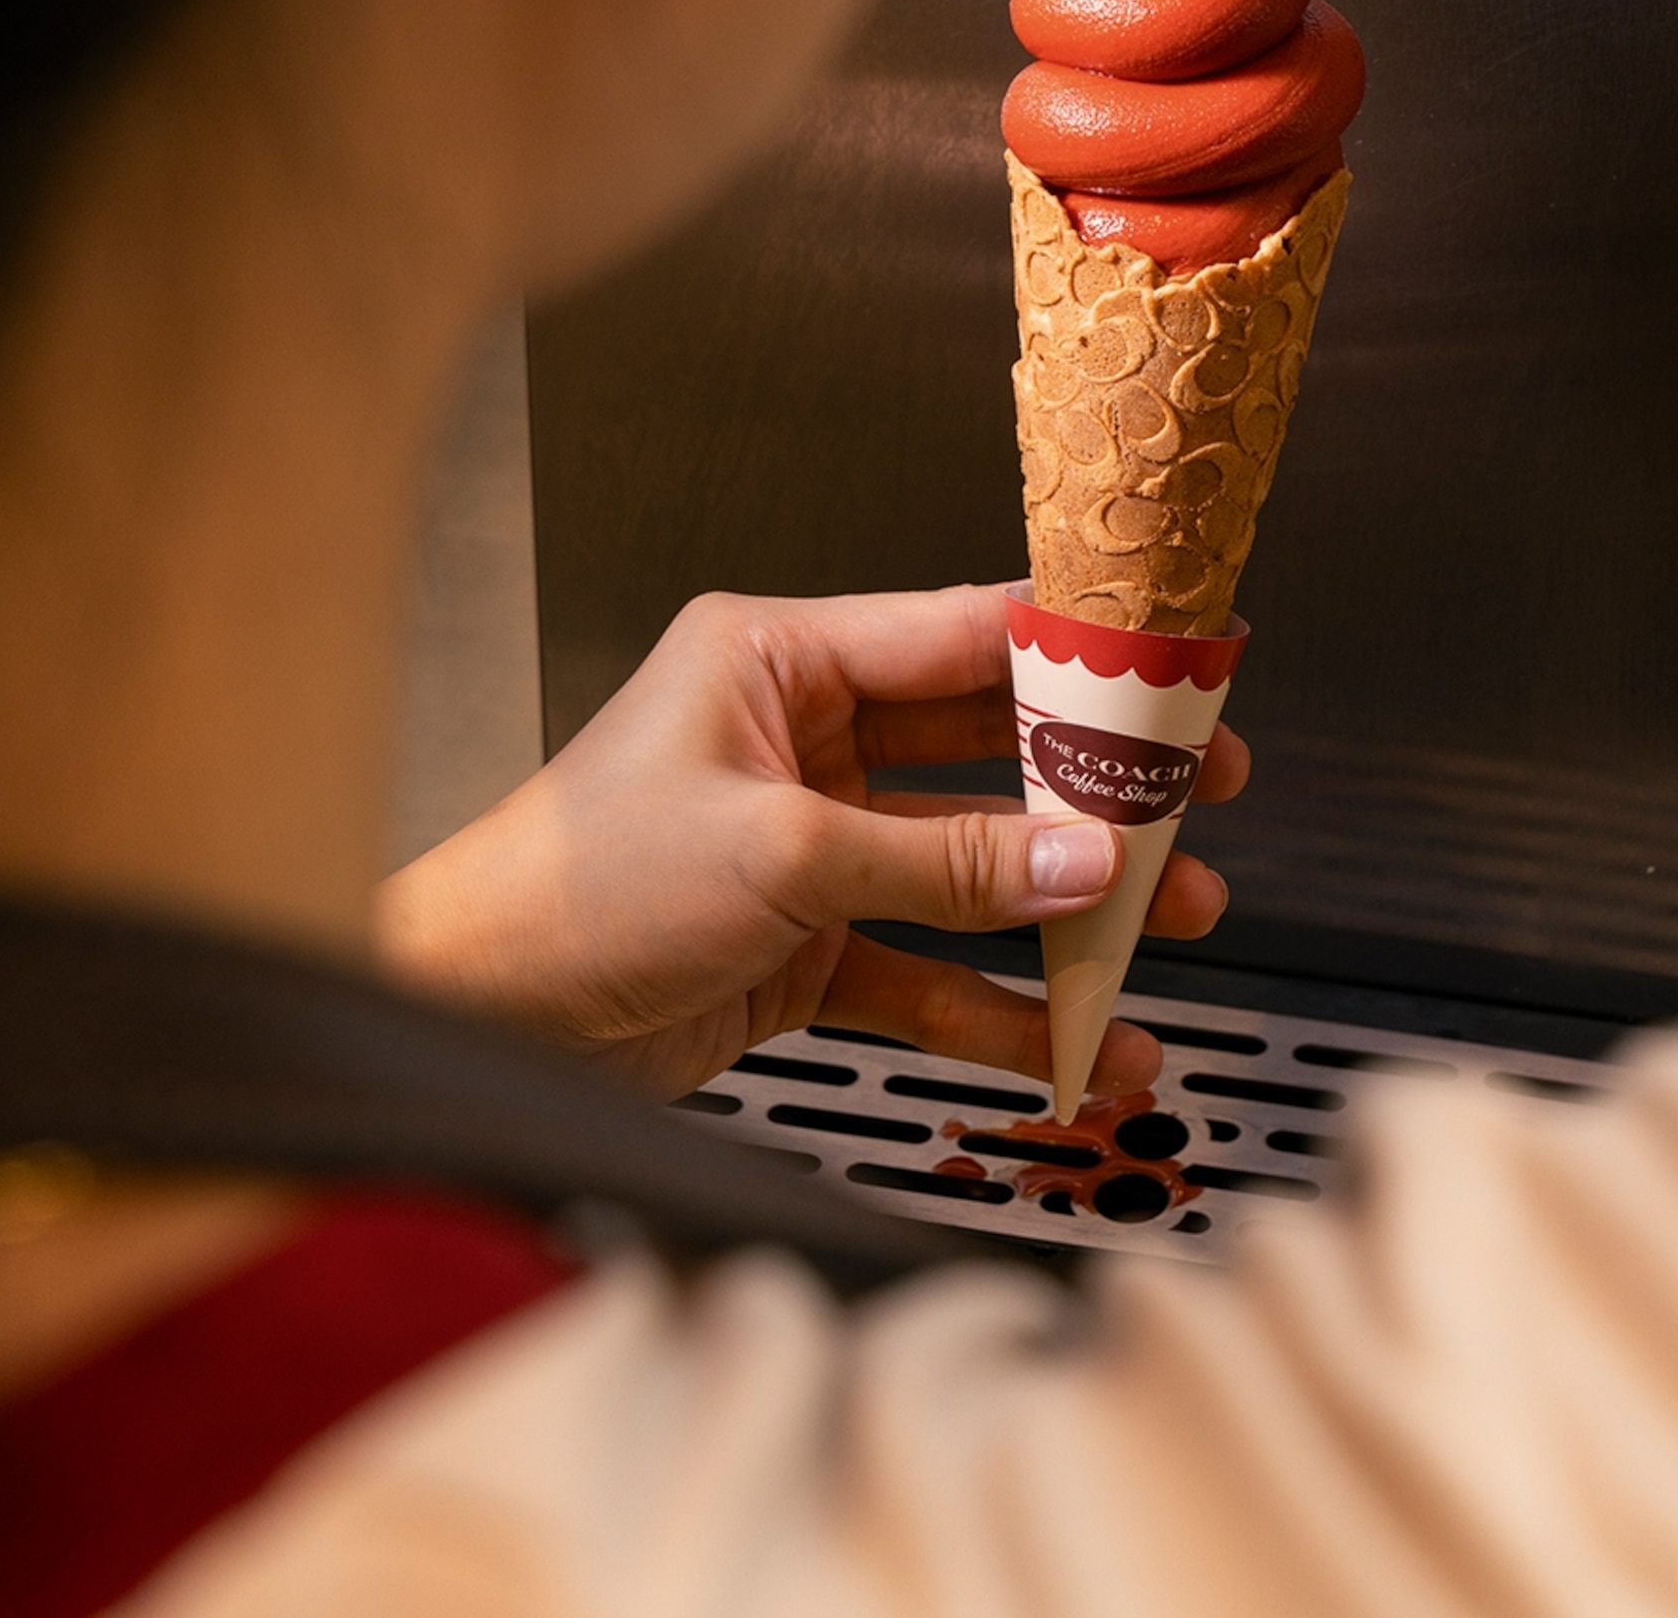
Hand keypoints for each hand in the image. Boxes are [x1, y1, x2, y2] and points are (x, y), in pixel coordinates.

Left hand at [377, 580, 1246, 1100]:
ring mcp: (809, 844)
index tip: (1171, 664)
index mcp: (779, 658)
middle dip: (1092, 786)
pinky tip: (1072, 1041)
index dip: (1076, 653)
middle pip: (981, 749)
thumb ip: (944, 862)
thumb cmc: (574, 888)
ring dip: (1064, 902)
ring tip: (1173, 921)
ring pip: (969, 865)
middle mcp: (800, 738)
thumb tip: (1080, 859)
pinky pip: (928, 965)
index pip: (959, 636)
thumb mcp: (782, 855)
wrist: (476, 1020)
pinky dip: (998, 1007)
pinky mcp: (805, 942)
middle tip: (1200, 798)